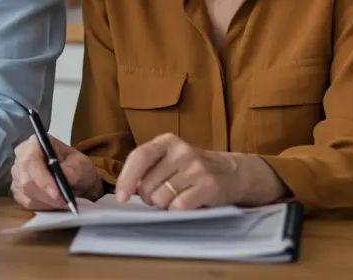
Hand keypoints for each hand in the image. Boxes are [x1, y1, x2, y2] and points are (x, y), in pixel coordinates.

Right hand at [10, 134, 102, 210]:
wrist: (76, 180)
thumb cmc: (77, 168)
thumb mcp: (82, 165)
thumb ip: (73, 170)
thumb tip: (63, 177)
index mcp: (35, 143)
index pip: (31, 160)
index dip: (42, 178)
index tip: (58, 193)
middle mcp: (21, 156)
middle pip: (26, 180)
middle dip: (46, 194)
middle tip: (65, 202)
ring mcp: (17, 174)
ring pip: (26, 193)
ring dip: (47, 201)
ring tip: (63, 201)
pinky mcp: (18, 189)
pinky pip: (26, 202)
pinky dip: (43, 206)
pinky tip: (54, 202)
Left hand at [114, 133, 286, 209]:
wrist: (231, 173)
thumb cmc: (190, 169)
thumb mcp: (168, 159)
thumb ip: (147, 169)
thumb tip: (126, 190)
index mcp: (167, 141)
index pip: (140, 157)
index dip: (127, 179)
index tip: (121, 197)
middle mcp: (182, 151)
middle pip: (148, 184)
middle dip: (148, 197)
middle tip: (161, 194)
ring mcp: (197, 168)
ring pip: (161, 198)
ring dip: (163, 205)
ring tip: (175, 197)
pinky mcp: (209, 186)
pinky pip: (178, 207)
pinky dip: (177, 211)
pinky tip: (186, 203)